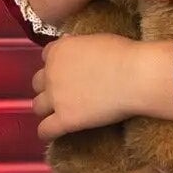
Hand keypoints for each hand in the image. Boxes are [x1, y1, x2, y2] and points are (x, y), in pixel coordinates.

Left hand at [33, 36, 159, 142]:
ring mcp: (56, 98)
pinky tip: (52, 133)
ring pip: (37, 106)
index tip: (67, 70)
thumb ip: (77, 44)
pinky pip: (45, 130)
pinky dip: (46, 132)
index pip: (46, 57)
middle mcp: (51, 73)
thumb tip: (69, 43)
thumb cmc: (123, 54)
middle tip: (65, 92)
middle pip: (38, 82)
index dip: (56, 64)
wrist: (135, 76)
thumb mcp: (95, 39)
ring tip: (58, 112)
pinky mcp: (65, 119)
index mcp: (59, 51)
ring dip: (47, 108)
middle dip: (49, 86)